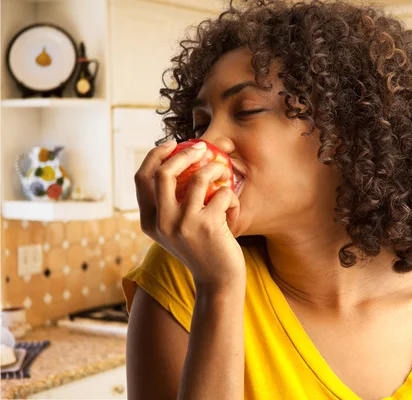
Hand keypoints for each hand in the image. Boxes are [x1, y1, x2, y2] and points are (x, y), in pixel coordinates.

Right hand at [134, 140, 245, 287]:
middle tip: (201, 147)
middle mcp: (161, 222)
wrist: (218, 281)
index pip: (141, 178)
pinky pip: (222, 193)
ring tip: (224, 172)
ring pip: (198, 177)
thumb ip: (170, 204)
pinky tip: (233, 208)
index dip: (154, 155)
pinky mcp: (207, 226)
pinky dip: (231, 195)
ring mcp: (183, 224)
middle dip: (184, 153)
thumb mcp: (177, 229)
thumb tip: (177, 161)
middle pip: (164, 173)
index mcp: (148, 222)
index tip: (171, 144)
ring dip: (215, 169)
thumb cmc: (201, 249)